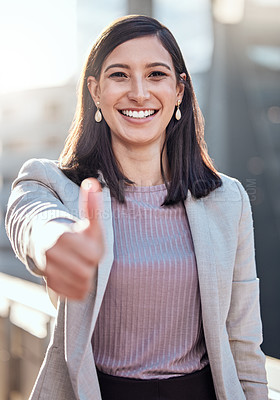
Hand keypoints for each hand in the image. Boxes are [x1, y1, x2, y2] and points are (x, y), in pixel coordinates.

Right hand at [44, 178, 104, 299]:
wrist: (49, 244)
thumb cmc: (75, 233)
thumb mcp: (86, 220)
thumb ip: (91, 205)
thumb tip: (93, 182)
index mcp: (62, 237)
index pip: (93, 256)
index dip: (96, 252)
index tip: (90, 246)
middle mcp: (50, 255)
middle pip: (86, 273)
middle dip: (90, 266)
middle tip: (86, 258)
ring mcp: (48, 271)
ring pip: (81, 287)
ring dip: (86, 279)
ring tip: (82, 266)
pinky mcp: (51, 285)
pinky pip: (74, 295)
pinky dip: (79, 288)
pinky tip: (76, 276)